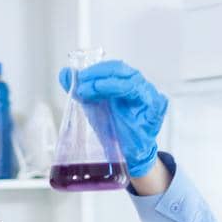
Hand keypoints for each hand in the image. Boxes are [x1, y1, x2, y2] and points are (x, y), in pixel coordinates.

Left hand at [59, 59, 167, 179]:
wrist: (127, 154)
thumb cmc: (114, 128)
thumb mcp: (93, 108)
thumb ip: (80, 91)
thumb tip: (64, 74)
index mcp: (125, 81)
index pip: (113, 68)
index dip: (96, 70)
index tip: (79, 77)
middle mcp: (139, 86)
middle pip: (122, 71)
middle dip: (100, 75)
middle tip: (82, 83)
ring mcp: (149, 97)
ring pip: (132, 84)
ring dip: (109, 85)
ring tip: (91, 91)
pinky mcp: (156, 113)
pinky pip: (150, 102)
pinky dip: (137, 101)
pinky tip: (119, 105)